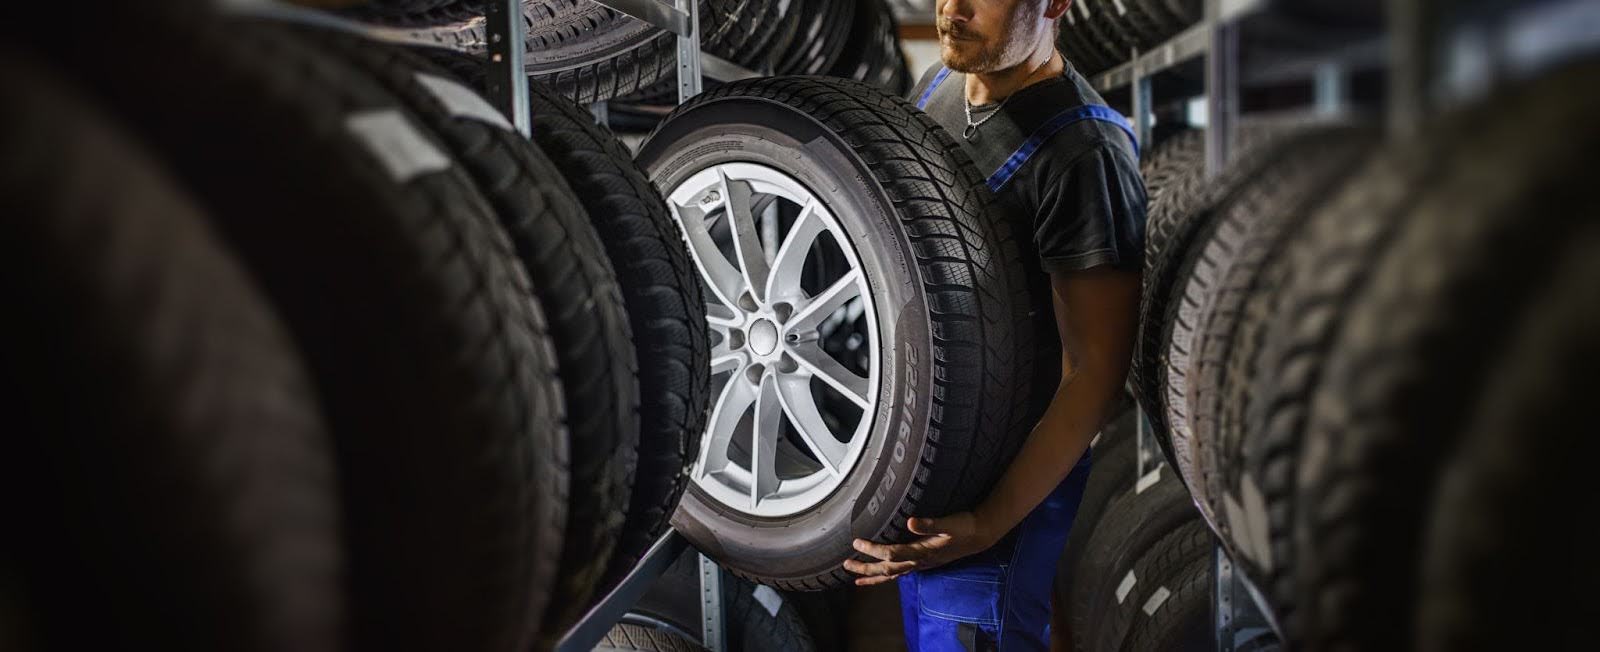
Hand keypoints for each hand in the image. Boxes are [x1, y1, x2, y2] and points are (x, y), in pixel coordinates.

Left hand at [841, 512, 999, 585]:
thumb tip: (910, 521)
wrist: (978, 536)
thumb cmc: (963, 527)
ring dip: (872, 576)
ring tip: (854, 578)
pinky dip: (886, 577)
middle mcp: (919, 562)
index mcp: (922, 551)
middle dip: (865, 568)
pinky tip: (877, 577)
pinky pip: (899, 574)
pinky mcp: (922, 563)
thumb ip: (929, 524)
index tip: (858, 542)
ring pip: (892, 575)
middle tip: (846, 564)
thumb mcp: (948, 523)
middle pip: (887, 569)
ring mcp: (920, 565)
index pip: (892, 554)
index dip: (873, 549)